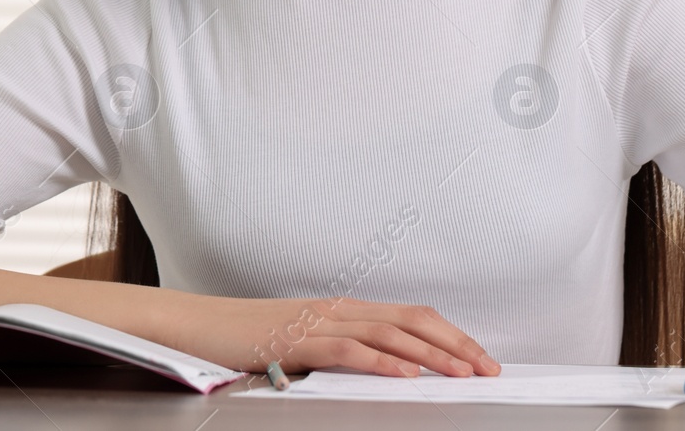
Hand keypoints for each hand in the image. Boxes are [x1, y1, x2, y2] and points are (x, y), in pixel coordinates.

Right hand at [159, 291, 501, 378]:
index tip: (480, 358)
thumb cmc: (245, 339)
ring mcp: (317, 321)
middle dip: (456, 343)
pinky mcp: (296, 340)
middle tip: (488, 368)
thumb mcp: (303, 345)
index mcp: (343, 309)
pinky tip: (406, 375)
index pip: (411, 315)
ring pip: (389, 331)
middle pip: (412, 318)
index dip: (450, 335)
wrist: (196, 324)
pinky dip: (381, 360)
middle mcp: (337, 308)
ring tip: (462, 373)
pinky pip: (348, 348)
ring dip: (431, 354)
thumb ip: (340, 352)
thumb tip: (383, 372)